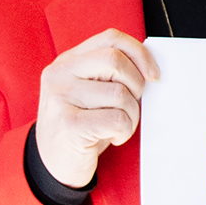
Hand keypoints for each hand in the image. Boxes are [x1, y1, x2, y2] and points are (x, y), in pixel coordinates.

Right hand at [32, 27, 156, 189]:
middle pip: (116, 61)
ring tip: (119, 126)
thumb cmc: (81, 126)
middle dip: (136, 85)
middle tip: (131, 106)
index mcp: (68, 62)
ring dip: (131, 115)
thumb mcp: (89, 92)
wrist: (52, 165)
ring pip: (120, 94)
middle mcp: (60, 74)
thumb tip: (149, 67)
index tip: (153, 75)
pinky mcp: (69, 123)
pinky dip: (124, 131)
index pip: (111, 38)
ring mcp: (60, 97)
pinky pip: (117, 119)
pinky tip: (113, 137)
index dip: (139, 53)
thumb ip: (109, 74)